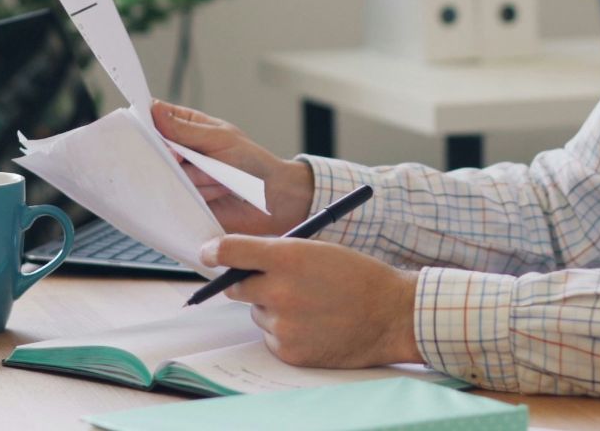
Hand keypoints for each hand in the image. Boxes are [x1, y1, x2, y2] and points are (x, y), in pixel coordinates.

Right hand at [153, 100, 314, 234]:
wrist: (270, 199)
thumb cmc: (251, 162)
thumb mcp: (220, 138)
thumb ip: (185, 129)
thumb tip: (155, 111)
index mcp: (188, 127)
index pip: (156, 117)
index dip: (147, 121)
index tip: (146, 127)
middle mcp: (180, 151)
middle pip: (154, 149)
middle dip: (173, 155)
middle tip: (187, 158)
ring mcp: (181, 176)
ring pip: (167, 174)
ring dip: (196, 177)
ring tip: (219, 177)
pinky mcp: (184, 200)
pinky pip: (176, 197)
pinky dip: (198, 194)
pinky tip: (216, 192)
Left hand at [202, 235, 419, 367]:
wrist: (391, 315)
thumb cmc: (358, 277)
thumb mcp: (319, 250)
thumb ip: (279, 253)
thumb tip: (242, 260)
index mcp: (288, 257)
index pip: (231, 251)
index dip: (214, 251)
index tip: (208, 253)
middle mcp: (280, 291)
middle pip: (236, 286)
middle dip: (248, 282)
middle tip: (271, 281)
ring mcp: (283, 324)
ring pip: (258, 313)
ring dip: (273, 308)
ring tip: (311, 305)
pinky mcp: (289, 351)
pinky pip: (271, 337)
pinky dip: (286, 331)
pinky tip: (314, 324)